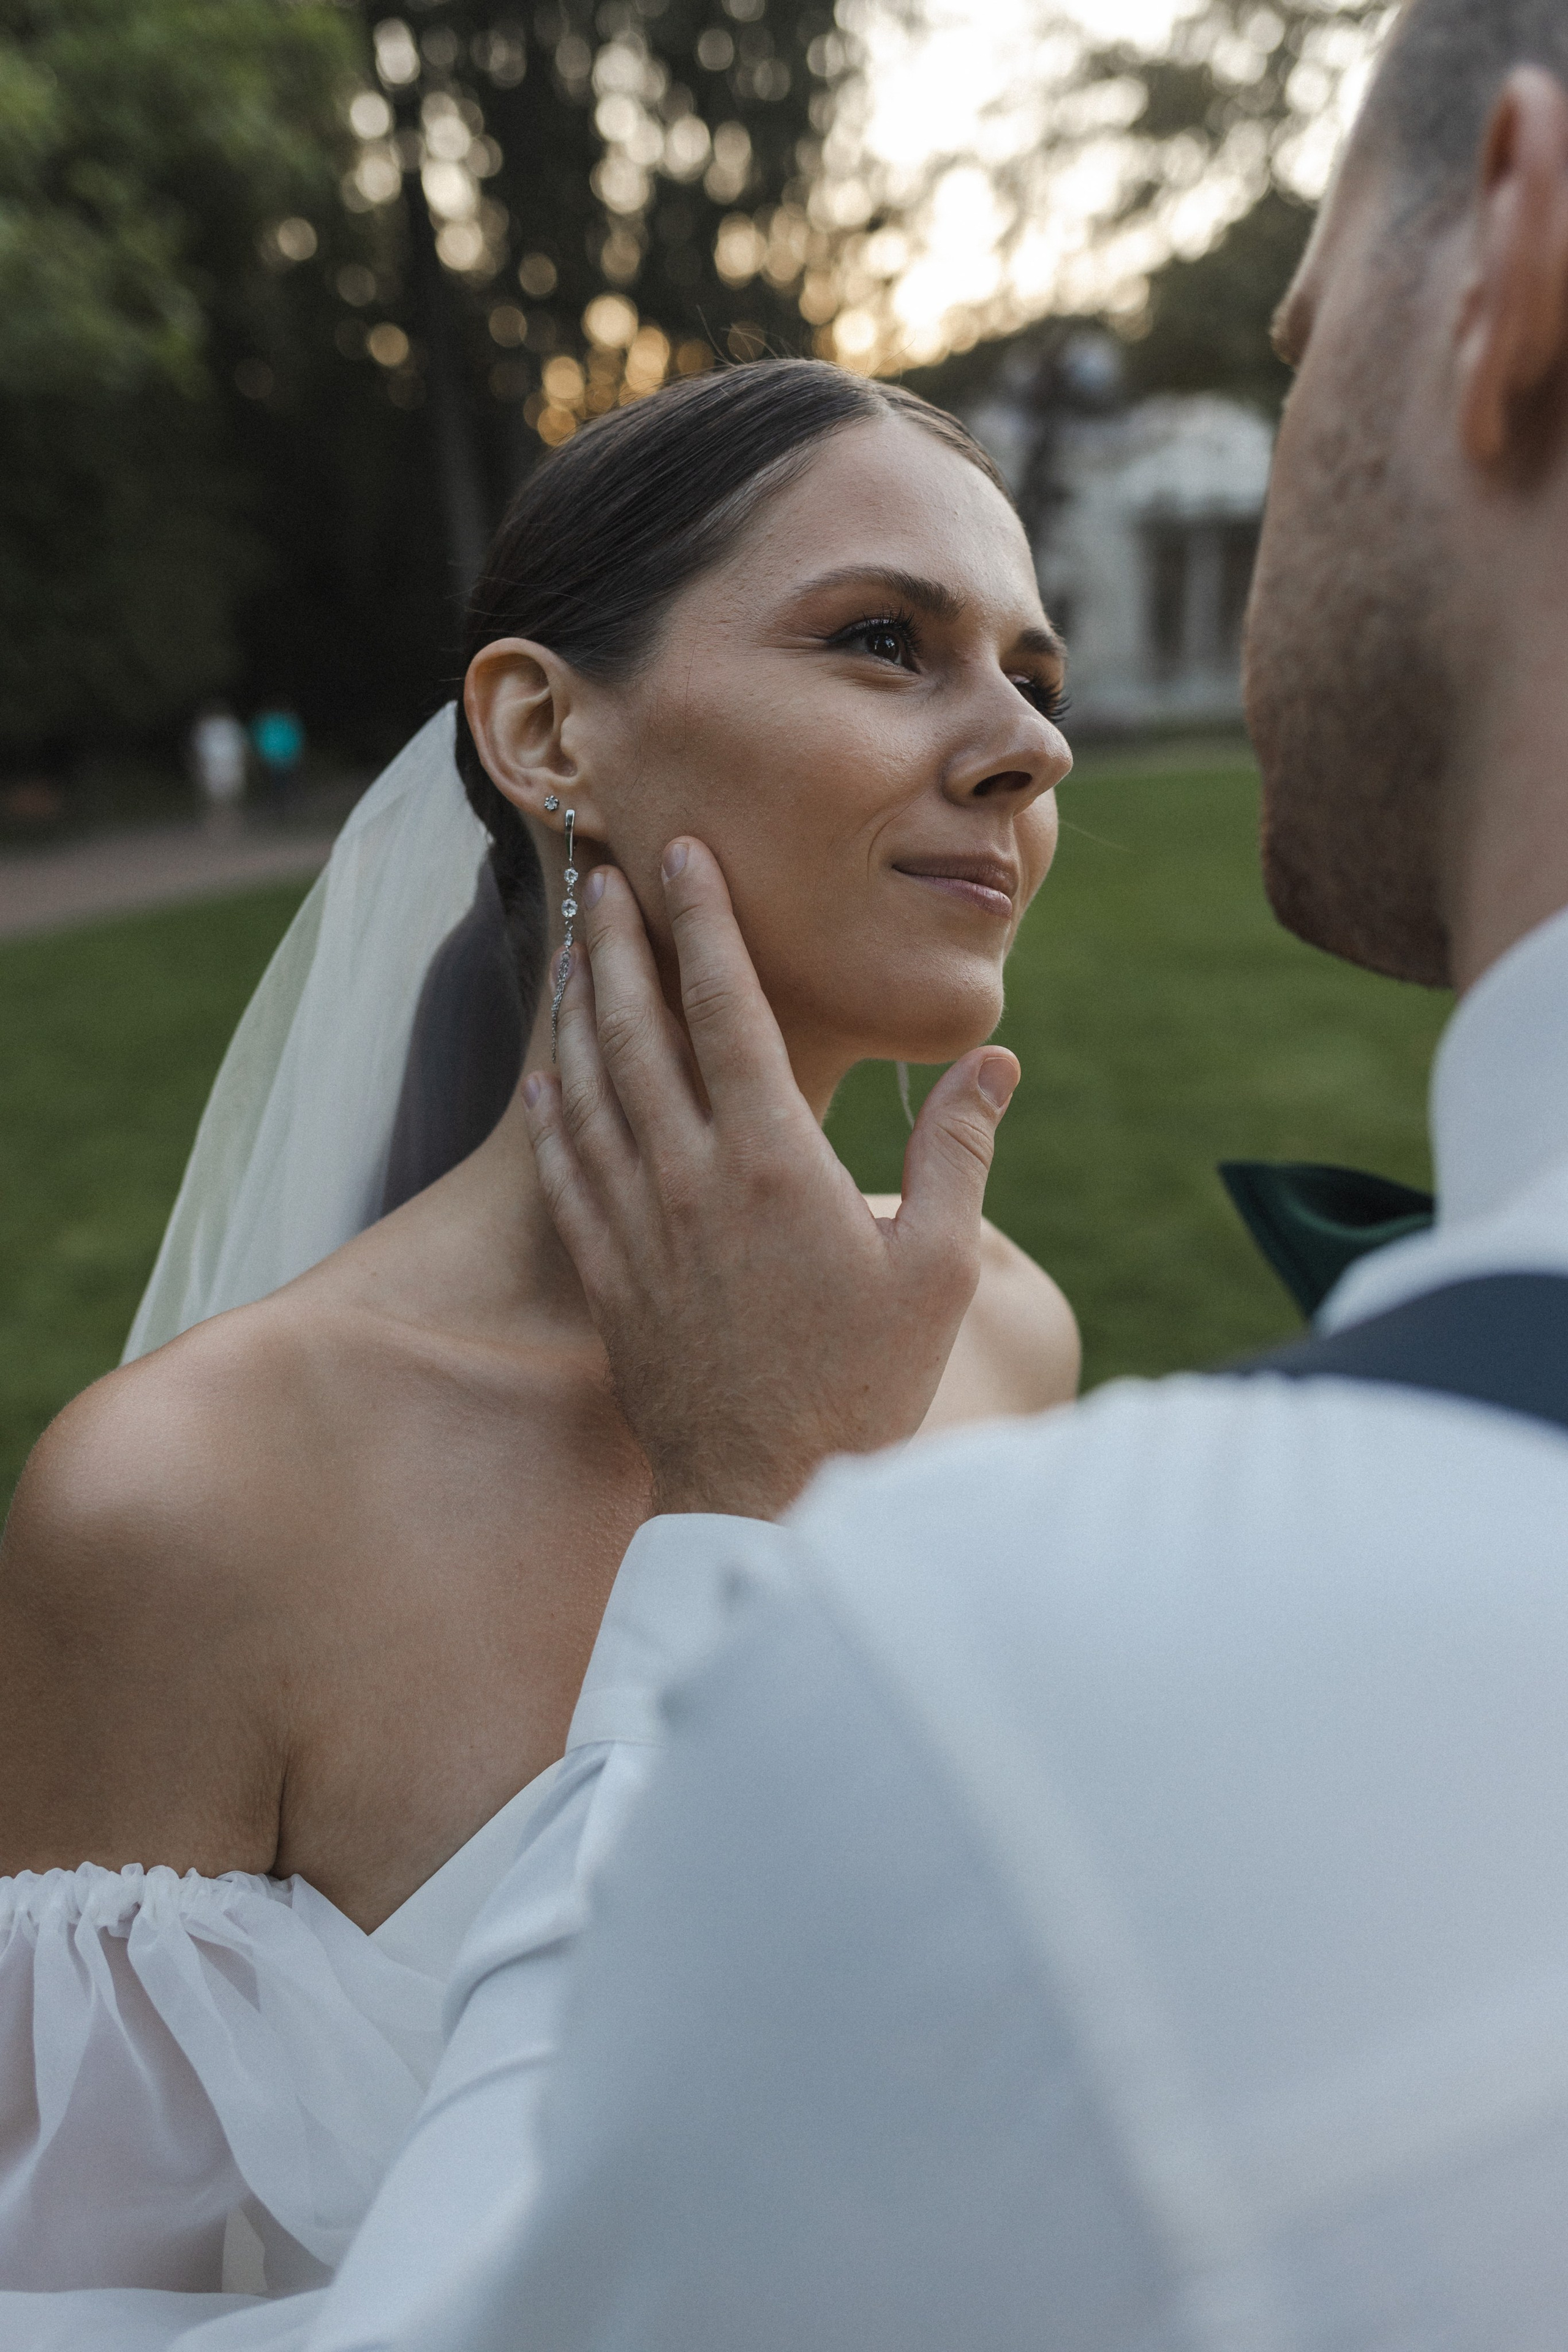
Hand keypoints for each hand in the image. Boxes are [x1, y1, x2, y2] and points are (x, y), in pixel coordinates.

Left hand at [522, 840, 1019, 1518]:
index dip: (703, 923)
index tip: (682, 854)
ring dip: (575, 1007)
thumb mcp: (940, 1270)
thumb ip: (959, 1154)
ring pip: (588, 1089)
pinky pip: (564, 1172)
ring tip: (571, 945)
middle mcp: (689, 1179)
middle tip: (600, 872)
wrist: (764, 1493)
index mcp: (773, 1163)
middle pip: (636, 1030)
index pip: (728, 1010)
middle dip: (616, 940)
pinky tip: (543, 1073)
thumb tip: (995, 1063)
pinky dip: (550, 1112)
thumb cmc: (863, 1385)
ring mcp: (637, 1227)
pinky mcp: (610, 1276)